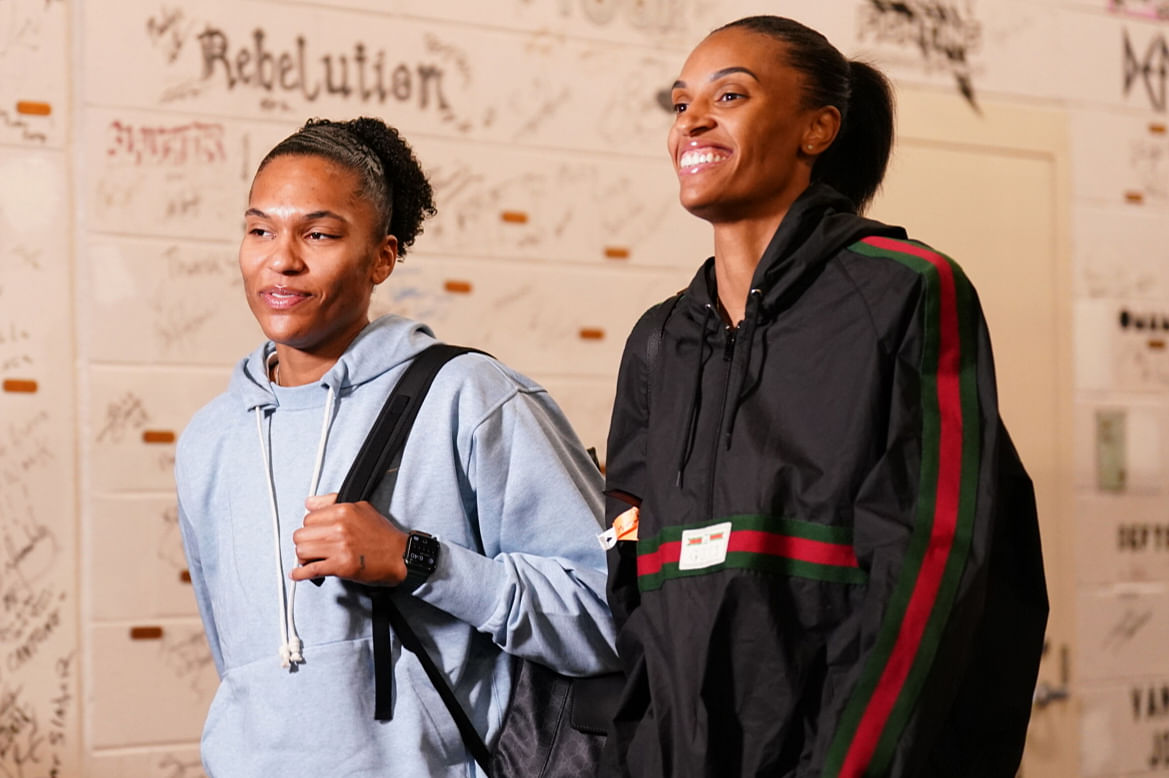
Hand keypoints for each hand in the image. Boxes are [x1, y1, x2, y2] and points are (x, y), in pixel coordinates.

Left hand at [289, 493, 408, 584]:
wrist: (400, 555)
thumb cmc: (383, 535)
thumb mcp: (362, 508)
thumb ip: (333, 502)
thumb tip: (310, 503)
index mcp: (343, 511)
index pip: (308, 517)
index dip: (310, 527)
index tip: (314, 534)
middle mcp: (340, 527)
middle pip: (301, 535)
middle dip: (304, 542)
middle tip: (312, 547)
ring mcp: (340, 547)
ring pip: (302, 551)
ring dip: (303, 557)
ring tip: (311, 558)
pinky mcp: (341, 566)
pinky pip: (311, 570)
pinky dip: (301, 574)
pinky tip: (298, 574)